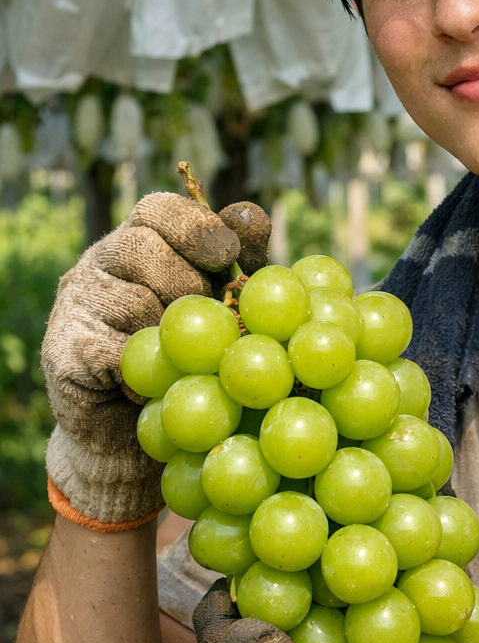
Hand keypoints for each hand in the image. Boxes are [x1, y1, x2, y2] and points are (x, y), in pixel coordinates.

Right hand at [41, 193, 270, 528]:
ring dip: (172, 333)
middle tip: (210, 315)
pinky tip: (163, 385)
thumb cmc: (193, 354)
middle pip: (141, 246)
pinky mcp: (64, 352)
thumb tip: (251, 215)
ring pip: (132, 301)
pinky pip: (114, 354)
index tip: (228, 255)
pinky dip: (150, 372)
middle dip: (187, 283)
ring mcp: (77, 305)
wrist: (141, 432)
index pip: (158, 210)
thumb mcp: (226, 303)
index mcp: (141, 241)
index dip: (196, 227)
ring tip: (187, 356)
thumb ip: (240, 259)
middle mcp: (101, 264)